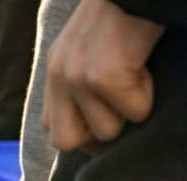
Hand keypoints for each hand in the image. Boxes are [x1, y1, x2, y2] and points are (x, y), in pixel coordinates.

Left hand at [42, 0, 164, 151]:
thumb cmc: (119, 20)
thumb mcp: (83, 52)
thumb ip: (76, 88)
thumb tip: (88, 138)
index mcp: (53, 72)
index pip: (52, 128)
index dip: (81, 132)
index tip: (105, 117)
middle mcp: (57, 77)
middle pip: (65, 141)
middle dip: (96, 134)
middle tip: (118, 106)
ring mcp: (77, 78)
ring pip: (106, 131)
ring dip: (129, 111)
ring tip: (134, 77)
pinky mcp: (103, 77)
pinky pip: (135, 112)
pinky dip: (147, 96)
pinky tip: (144, 69)